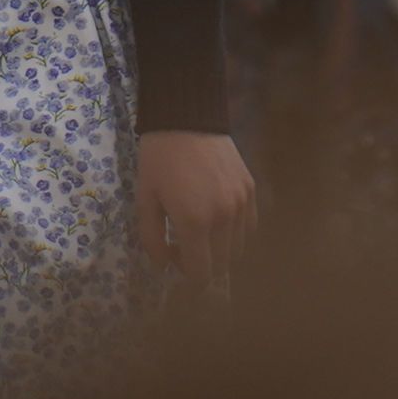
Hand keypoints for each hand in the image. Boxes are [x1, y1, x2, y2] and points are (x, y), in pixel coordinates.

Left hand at [134, 130, 255, 288]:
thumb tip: (162, 266)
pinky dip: (235, 234)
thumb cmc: (158, 159)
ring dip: (220, 251)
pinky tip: (216, 221)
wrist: (185, 120)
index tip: (175, 267)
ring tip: (198, 234)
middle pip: (223, 265)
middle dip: (203, 266)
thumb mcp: (144, 197)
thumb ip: (152, 236)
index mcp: (194, 221)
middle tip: (182, 249)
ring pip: (239, 248)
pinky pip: (249, 227)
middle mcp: (224, 217)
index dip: (189, 278)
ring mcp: (243, 204)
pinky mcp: (252, 191)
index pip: (202, 272)